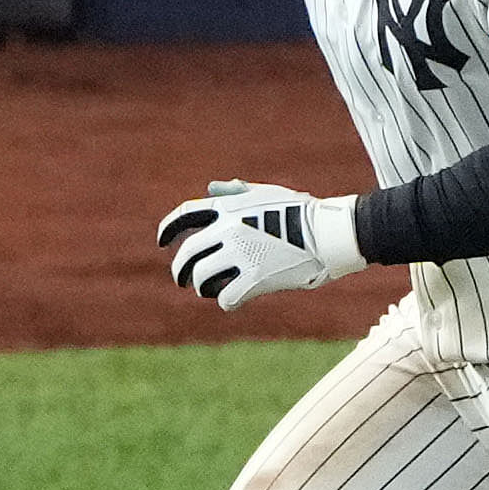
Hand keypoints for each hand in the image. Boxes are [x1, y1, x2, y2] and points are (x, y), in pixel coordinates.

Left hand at [157, 179, 365, 310]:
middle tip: (181, 279)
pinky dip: (225, 301)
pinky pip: (226, 296)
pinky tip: (231, 300)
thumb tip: (211, 188)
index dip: (167, 229)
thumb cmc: (300, 210)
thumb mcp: (265, 192)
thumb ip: (235, 191)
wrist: (327, 232)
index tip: (161, 242)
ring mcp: (241, 254)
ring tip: (207, 289)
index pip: (184, 215)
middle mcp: (228, 229)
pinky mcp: (256, 278)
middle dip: (180, 269)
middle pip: (188, 253)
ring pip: (202, 277)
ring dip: (201, 286)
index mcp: (228, 207)